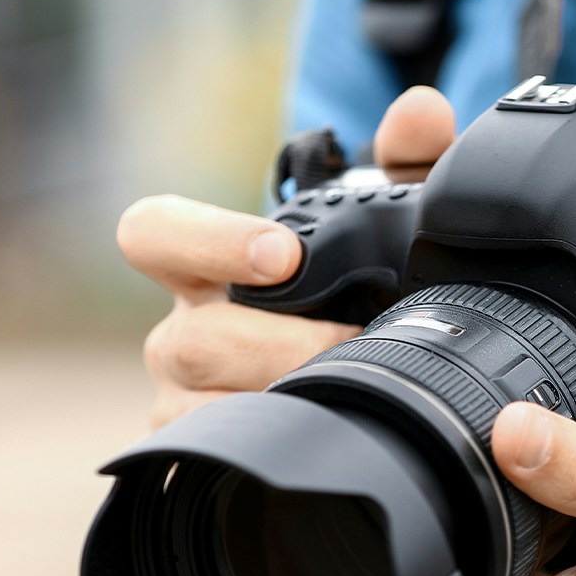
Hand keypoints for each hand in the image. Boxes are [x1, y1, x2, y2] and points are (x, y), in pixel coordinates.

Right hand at [119, 87, 457, 426]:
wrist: (358, 375)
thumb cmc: (356, 289)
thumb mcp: (387, 224)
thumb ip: (408, 161)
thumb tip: (423, 112)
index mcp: (207, 262)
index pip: (153, 232)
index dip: (207, 239)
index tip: (283, 255)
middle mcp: (184, 330)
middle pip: (190, 340)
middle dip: (276, 345)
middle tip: (350, 343)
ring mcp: (182, 400)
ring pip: (199, 407)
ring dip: (278, 400)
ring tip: (352, 396)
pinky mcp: (198, 460)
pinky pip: (214, 462)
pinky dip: (268, 454)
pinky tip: (324, 444)